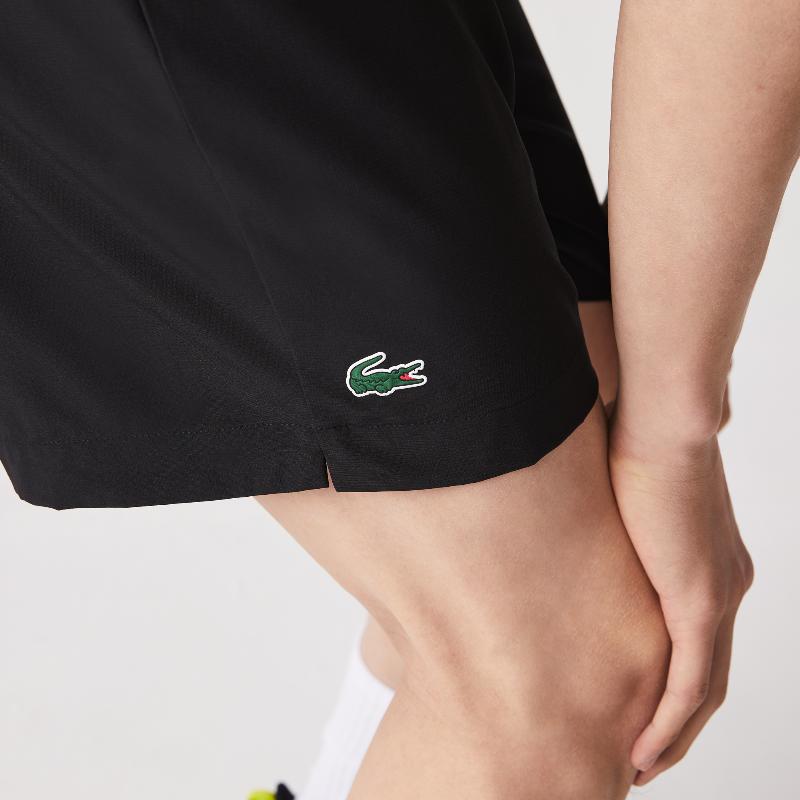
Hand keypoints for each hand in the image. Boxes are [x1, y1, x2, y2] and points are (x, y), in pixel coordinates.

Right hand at [608, 419, 752, 784]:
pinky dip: (668, 725)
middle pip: (707, 678)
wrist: (665, 422)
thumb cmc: (638, 442)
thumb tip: (574, 515)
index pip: (698, 641)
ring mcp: (717, 596)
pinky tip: (644, 754)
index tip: (642, 709)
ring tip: (638, 768)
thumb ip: (613, 521)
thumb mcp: (624, 495)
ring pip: (701, 691)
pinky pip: (689, 683)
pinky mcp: (699, 601)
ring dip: (672, 736)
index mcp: (710, 563)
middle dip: (677, 724)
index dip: (675, 684)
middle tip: (643, 756)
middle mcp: (725, 587)